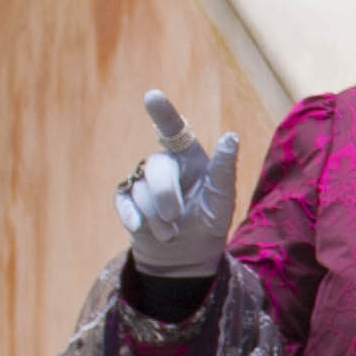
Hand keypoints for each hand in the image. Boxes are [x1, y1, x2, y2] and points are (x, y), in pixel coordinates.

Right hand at [116, 89, 240, 278]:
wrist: (186, 258)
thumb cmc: (209, 224)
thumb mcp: (222, 200)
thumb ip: (224, 169)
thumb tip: (232, 136)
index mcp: (189, 158)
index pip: (174, 130)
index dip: (163, 113)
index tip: (152, 96)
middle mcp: (165, 164)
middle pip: (157, 166)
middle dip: (166, 195)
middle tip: (177, 217)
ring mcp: (143, 181)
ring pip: (141, 188)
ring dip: (157, 216)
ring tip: (171, 232)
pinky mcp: (127, 199)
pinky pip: (123, 199)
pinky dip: (133, 215)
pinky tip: (141, 228)